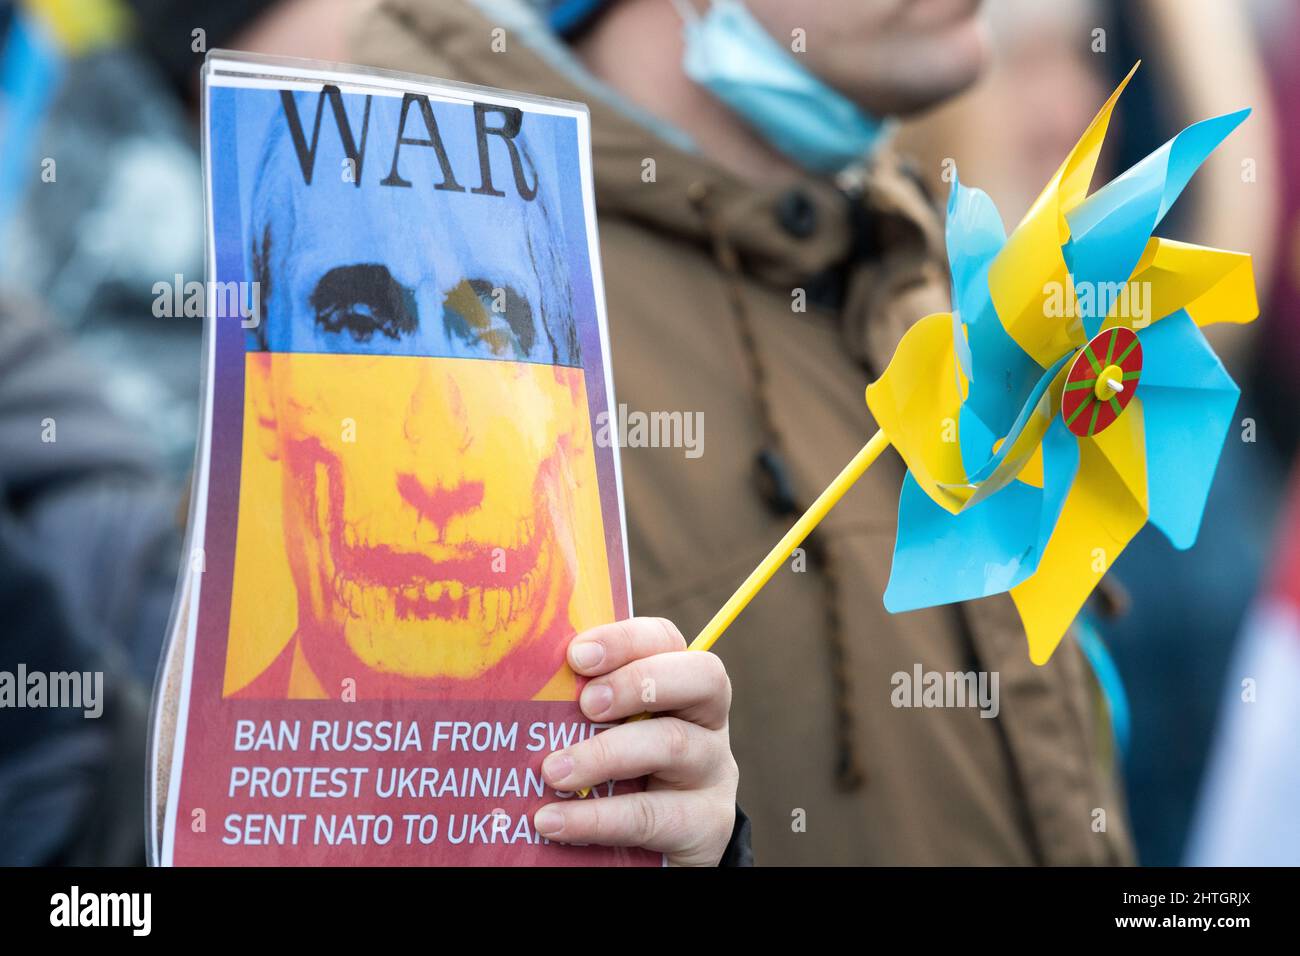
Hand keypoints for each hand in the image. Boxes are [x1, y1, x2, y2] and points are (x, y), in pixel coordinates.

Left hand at [532, 617, 738, 865]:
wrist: (654, 852)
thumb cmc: (621, 776)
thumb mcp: (606, 734)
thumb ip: (580, 708)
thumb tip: (518, 681)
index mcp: (681, 684)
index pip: (667, 640)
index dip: (626, 640)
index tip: (577, 656)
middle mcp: (707, 720)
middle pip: (701, 677)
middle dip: (637, 682)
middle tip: (586, 704)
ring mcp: (714, 771)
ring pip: (674, 744)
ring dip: (604, 754)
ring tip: (551, 771)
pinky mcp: (706, 824)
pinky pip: (651, 815)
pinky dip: (596, 818)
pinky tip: (552, 821)